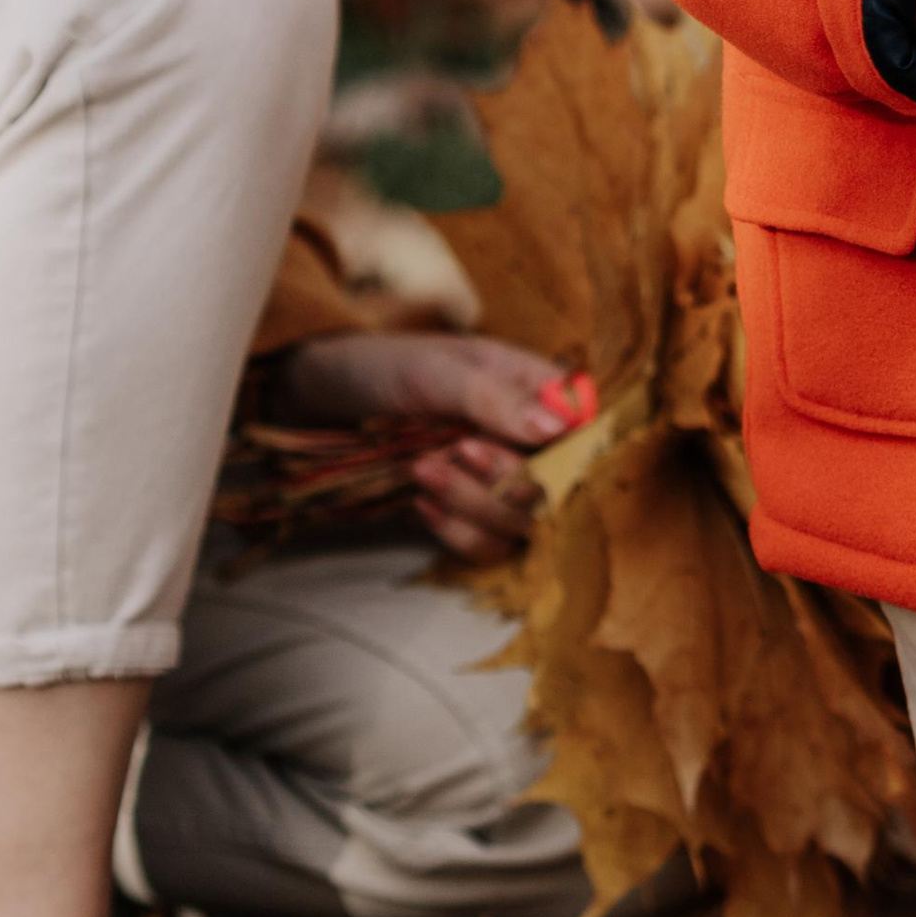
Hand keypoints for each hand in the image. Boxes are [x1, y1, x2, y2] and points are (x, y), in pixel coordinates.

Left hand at [270, 332, 589, 562]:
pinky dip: (457, 532)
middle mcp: (536, 442)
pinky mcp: (476, 518)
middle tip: (454, 450)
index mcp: (542, 391)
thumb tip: (558, 427)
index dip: (561, 453)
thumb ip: (495, 398)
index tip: (499, 442)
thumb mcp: (439, 372)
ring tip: (421, 470)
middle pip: (559, 487)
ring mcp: (506, 483)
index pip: (587, 434)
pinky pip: (490, 548)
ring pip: (524, 523)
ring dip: (473, 504)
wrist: (328, 402)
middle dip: (504, 478)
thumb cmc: (389, 368)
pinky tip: (420, 503)